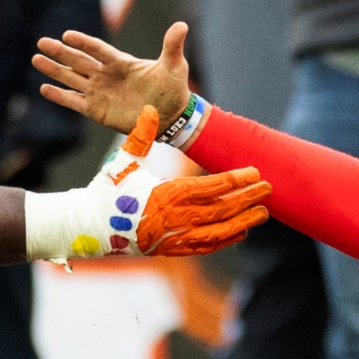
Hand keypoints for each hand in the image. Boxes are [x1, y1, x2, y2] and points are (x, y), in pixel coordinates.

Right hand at [26, 106, 270, 263]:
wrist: (89, 226)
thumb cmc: (107, 190)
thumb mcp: (123, 161)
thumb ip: (141, 135)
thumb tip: (152, 108)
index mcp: (166, 194)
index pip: (211, 188)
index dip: (236, 180)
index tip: (254, 172)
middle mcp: (174, 219)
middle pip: (221, 210)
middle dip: (247, 199)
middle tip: (269, 189)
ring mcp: (174, 237)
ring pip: (218, 231)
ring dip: (243, 222)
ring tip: (263, 213)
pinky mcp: (171, 250)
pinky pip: (205, 247)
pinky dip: (225, 240)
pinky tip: (241, 232)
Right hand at [33, 23, 192, 135]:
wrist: (170, 117)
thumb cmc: (173, 89)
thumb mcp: (174, 66)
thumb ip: (172, 46)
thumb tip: (182, 25)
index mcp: (121, 62)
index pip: (98, 50)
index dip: (84, 43)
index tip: (68, 36)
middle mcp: (106, 75)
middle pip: (79, 61)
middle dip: (60, 53)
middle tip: (41, 43)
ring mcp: (99, 92)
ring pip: (72, 78)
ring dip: (54, 70)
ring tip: (36, 59)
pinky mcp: (96, 110)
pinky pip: (74, 101)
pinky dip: (60, 96)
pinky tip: (44, 88)